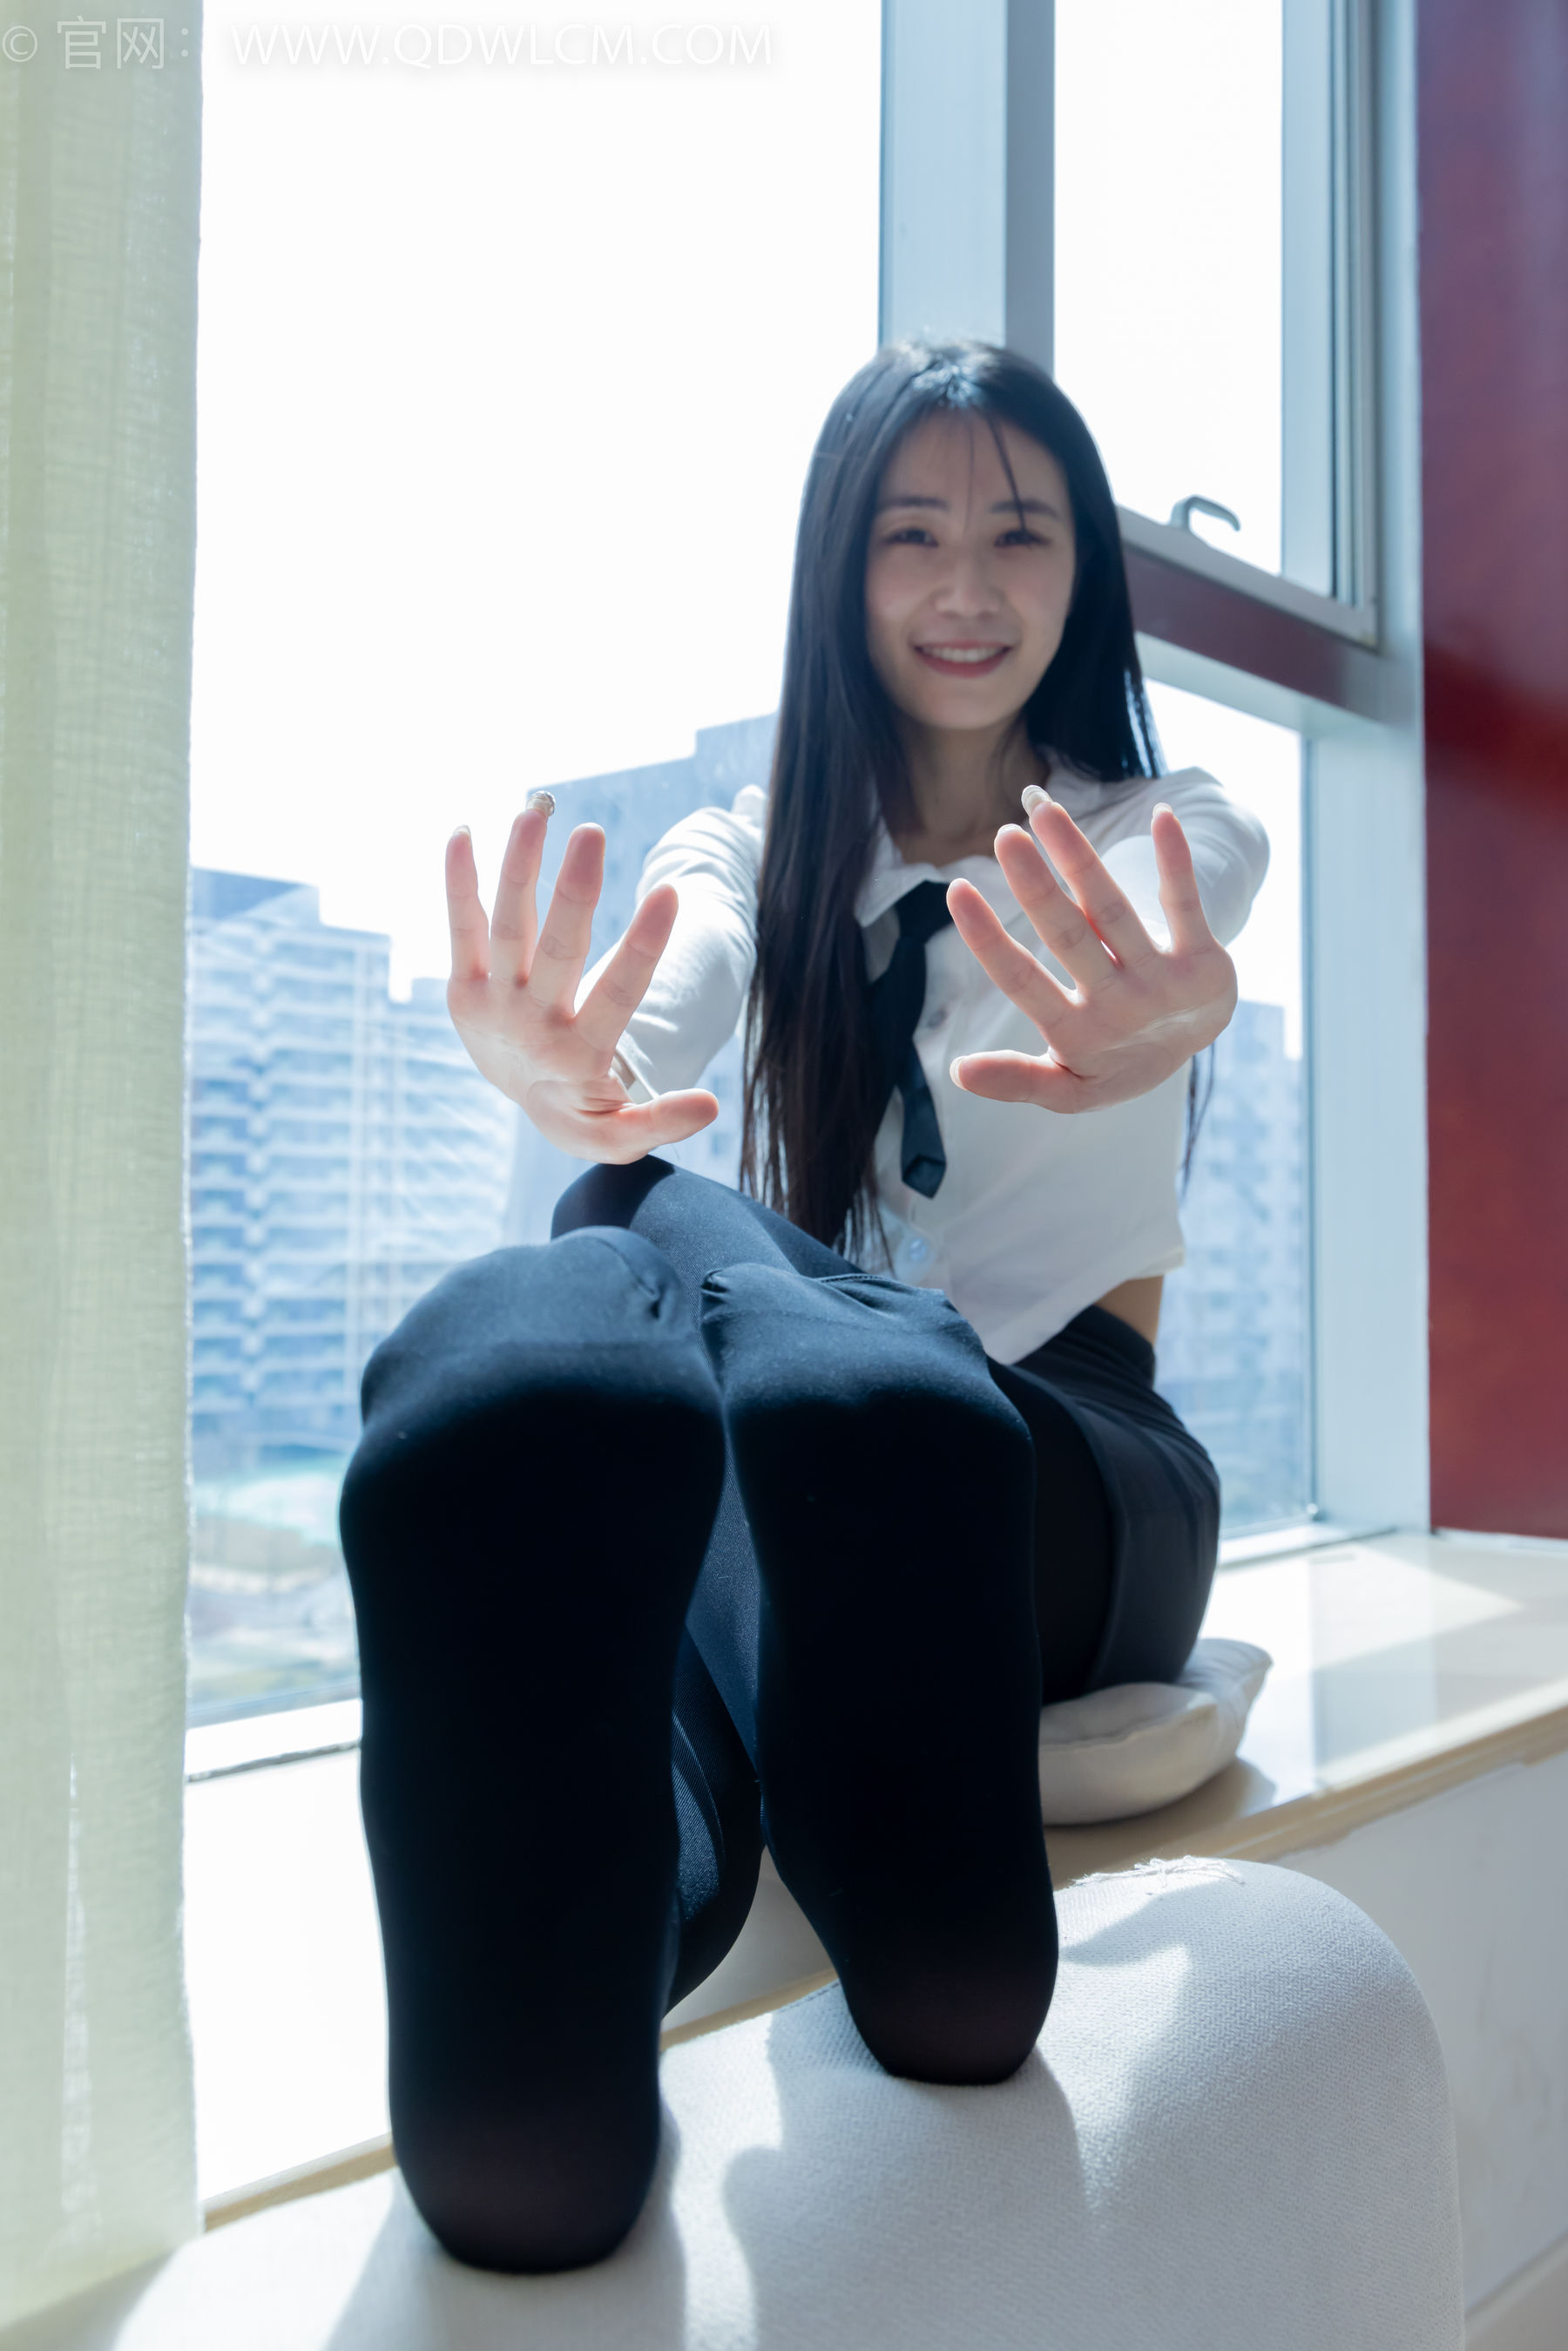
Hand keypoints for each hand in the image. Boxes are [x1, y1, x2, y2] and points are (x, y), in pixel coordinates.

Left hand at [445, 801, 717, 1159]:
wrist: (523, 1109)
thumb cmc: (585, 1111)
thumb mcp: (620, 1135)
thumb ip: (661, 1122)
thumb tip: (711, 1107)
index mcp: (579, 1056)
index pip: (617, 994)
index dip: (644, 946)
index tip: (670, 894)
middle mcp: (533, 1025)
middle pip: (557, 950)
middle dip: (574, 891)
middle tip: (591, 834)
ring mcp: (493, 1004)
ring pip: (507, 927)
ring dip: (518, 867)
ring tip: (535, 812)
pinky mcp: (464, 990)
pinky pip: (461, 928)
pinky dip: (459, 882)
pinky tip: (462, 833)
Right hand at [945, 790, 1236, 1111]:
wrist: (1189, 1055)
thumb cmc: (1108, 1061)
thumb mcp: (1065, 1087)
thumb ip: (1015, 1080)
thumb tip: (957, 1071)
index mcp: (1076, 1034)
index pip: (1024, 983)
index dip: (989, 940)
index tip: (957, 891)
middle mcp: (1117, 1006)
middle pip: (1070, 938)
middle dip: (1037, 888)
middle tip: (1005, 836)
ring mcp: (1161, 982)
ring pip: (1114, 913)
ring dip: (1081, 860)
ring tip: (1046, 812)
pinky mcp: (1203, 962)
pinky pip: (1185, 905)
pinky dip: (1175, 862)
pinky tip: (1161, 817)